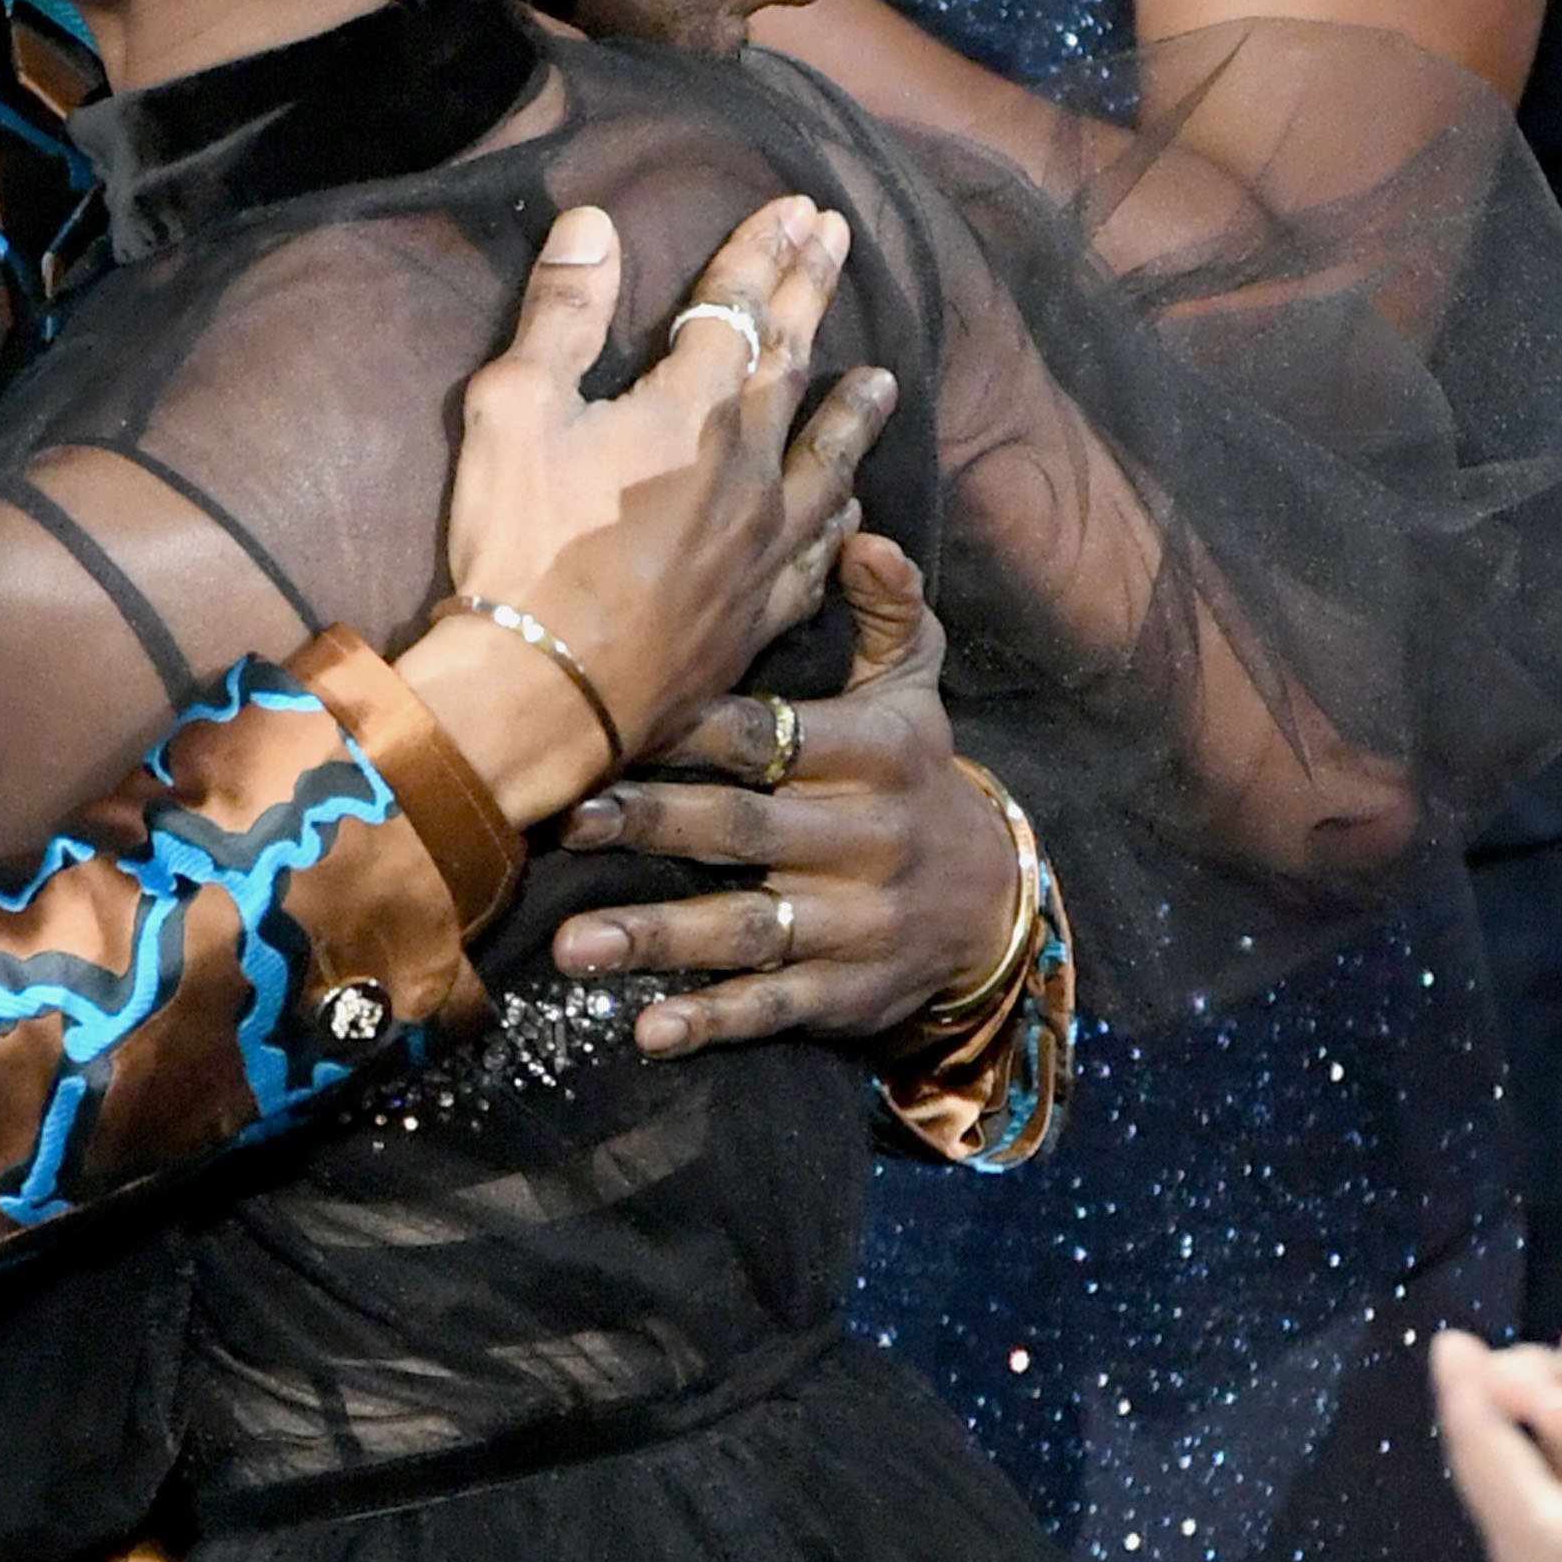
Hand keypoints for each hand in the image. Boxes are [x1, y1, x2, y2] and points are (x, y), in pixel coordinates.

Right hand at [399, 198, 883, 831]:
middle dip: (813, 295)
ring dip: (854, 414)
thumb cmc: (520, 547)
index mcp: (692, 408)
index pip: (737, 307)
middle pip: (792, 365)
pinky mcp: (756, 616)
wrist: (543, 691)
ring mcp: (762, 547)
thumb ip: (561, 313)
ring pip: (828, 464)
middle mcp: (748, 469)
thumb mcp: (514, 409)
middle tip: (841, 242)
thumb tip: (594, 223)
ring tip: (883, 379)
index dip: (762, 251)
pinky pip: (818, 559)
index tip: (796, 209)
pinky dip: (841, 525)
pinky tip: (852, 515)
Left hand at [546, 535, 1019, 1055]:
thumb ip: (886, 609)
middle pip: (745, 829)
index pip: (768, 735)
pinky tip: (648, 1032)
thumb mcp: (915, 690)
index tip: (607, 721)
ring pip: (750, 927)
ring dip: (660, 938)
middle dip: (653, 825)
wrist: (994, 905)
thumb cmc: (916, 777)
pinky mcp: (850, 994)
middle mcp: (868, 838)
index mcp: (875, 753)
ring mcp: (859, 923)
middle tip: (567, 822)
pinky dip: (713, 1023)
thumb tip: (857, 529)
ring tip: (571, 947)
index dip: (688, 731)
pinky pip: (776, 1008)